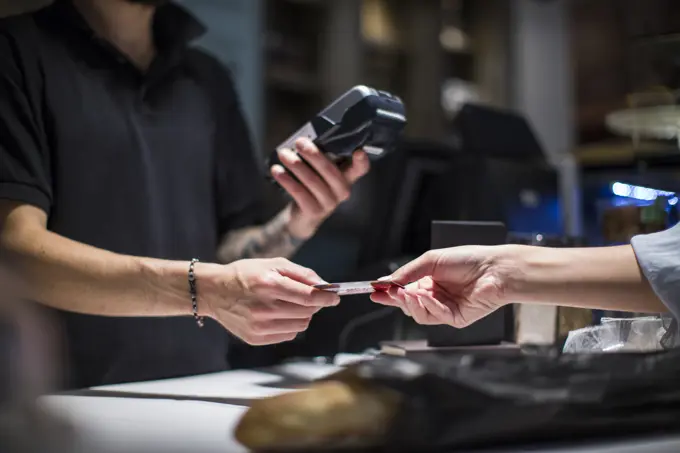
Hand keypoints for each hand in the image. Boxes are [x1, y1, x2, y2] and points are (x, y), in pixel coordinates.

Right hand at [198, 258, 339, 344]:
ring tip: (289, 304)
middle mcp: (264, 308)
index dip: (327, 297)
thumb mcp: (273, 264)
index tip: (335, 297)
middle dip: (314, 304)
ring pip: (301, 325)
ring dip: (303, 315)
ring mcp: (259, 326)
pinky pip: (288, 335)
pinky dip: (290, 325)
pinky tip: (278, 314)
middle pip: (307, 312)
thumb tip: (325, 285)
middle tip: (307, 296)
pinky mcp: (256, 338)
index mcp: (269, 285)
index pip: (309, 297)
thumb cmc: (245, 274)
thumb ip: (302, 274)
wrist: (214, 292)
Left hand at [271, 138, 369, 238]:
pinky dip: (287, 180)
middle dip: (314, 155)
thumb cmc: (311, 187)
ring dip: (296, 165)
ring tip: (283, 154)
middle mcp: (342, 191)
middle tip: (299, 142)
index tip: (358, 151)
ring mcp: (329, 203)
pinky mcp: (314, 211)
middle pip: (331, 171)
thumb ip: (319, 157)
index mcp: (347, 177)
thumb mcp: (319, 172)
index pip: (360, 169)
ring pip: (312, 181)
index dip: (361, 161)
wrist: (302, 217)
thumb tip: (305, 139)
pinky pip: (299, 193)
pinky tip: (277, 170)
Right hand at [370, 247, 508, 327]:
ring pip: (419, 314)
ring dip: (411, 304)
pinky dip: (428, 306)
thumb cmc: (467, 260)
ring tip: (409, 292)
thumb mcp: (431, 261)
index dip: (388, 292)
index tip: (373, 292)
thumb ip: (407, 273)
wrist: (494, 269)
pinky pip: (435, 316)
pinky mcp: (455, 319)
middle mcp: (435, 296)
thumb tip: (385, 282)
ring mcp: (445, 309)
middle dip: (396, 299)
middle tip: (389, 293)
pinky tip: (427, 296)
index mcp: (429, 281)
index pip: (404, 290)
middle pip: (408, 305)